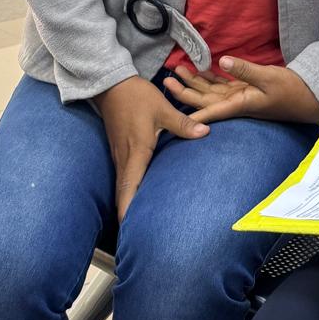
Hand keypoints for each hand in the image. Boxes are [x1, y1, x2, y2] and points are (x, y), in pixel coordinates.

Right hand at [93, 75, 208, 220]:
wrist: (112, 84)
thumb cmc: (137, 97)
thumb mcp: (162, 109)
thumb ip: (183, 124)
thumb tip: (205, 134)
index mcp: (135, 153)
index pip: (129, 190)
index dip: (128, 213)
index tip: (132, 232)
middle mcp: (124, 159)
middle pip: (123, 194)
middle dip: (129, 215)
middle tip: (138, 235)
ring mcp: (119, 155)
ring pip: (123, 185)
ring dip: (130, 202)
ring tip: (141, 221)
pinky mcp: (120, 149)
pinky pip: (124, 175)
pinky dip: (130, 188)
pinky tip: (141, 193)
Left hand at [163, 56, 318, 123]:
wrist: (307, 97)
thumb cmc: (290, 90)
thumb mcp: (268, 77)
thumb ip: (245, 70)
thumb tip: (223, 61)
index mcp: (238, 104)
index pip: (209, 112)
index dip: (189, 116)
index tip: (171, 119)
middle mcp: (234, 103)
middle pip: (203, 100)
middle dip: (183, 92)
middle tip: (166, 81)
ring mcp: (238, 97)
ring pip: (209, 92)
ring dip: (193, 83)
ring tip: (176, 72)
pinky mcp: (243, 91)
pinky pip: (221, 86)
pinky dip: (209, 79)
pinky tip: (199, 71)